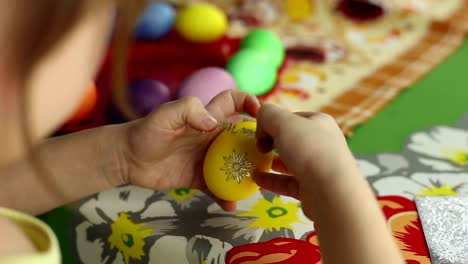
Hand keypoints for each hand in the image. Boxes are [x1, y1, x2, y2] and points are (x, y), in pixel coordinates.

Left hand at [121, 90, 259, 210]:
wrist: (127, 159)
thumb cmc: (146, 132)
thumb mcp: (165, 115)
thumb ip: (189, 111)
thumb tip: (213, 123)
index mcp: (208, 118)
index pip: (233, 103)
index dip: (249, 102)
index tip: (262, 113)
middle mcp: (212, 138)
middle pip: (242, 138)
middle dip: (258, 145)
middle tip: (269, 159)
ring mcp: (207, 159)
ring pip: (235, 166)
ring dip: (246, 175)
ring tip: (255, 187)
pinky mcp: (199, 179)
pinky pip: (217, 188)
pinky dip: (225, 196)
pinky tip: (229, 205)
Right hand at [253, 104, 357, 210]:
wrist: (331, 191)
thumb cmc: (309, 149)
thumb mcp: (283, 122)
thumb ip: (267, 114)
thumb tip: (261, 120)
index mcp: (320, 123)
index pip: (293, 117)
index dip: (274, 121)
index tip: (260, 131)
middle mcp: (322, 144)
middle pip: (292, 139)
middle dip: (273, 142)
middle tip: (258, 147)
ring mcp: (319, 168)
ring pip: (291, 162)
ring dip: (272, 162)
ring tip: (255, 162)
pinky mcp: (312, 189)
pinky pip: (288, 182)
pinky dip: (272, 180)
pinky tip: (257, 179)